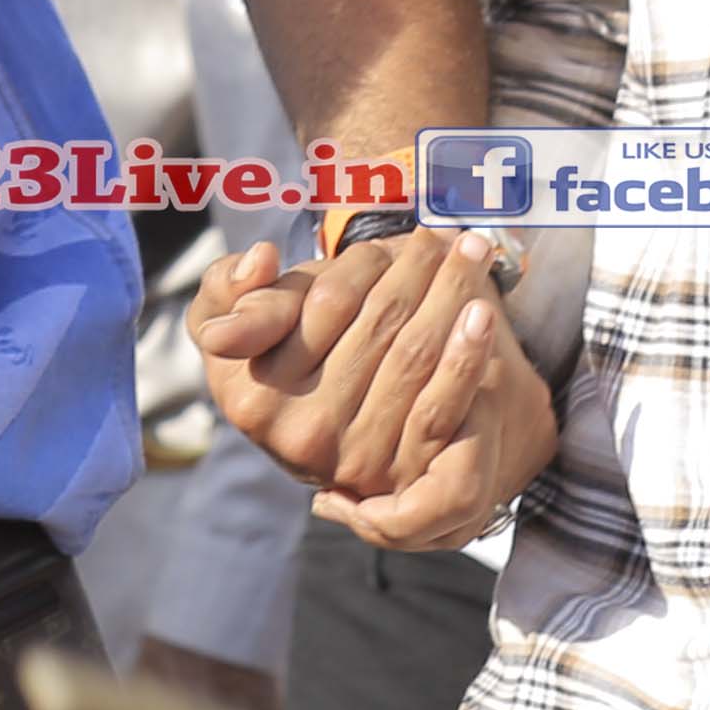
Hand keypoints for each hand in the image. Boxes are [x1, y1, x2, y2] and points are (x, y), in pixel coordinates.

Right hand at [202, 227, 553, 549]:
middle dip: (418, 269)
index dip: (363, 263)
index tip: (386, 241)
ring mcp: (353, 457)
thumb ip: (225, 288)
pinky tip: (485, 310)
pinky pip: (443, 406)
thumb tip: (261, 261)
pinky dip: (468, 353)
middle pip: (378, 326)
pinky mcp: (400, 474)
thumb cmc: (271, 353)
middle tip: (444, 236)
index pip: (325, 303)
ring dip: (453, 294)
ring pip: (416, 355)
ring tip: (474, 252)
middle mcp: (298, 433)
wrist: (315, 431)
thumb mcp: (224, 320)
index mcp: (249, 395)